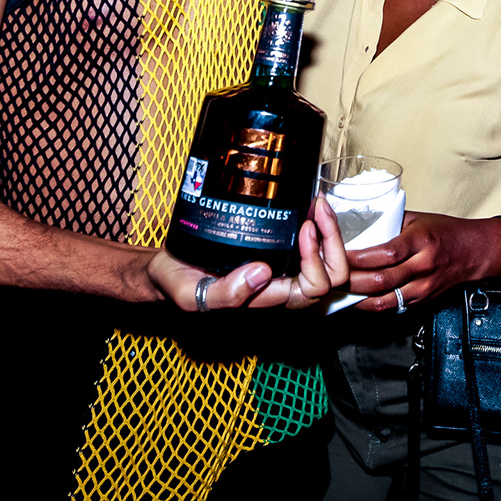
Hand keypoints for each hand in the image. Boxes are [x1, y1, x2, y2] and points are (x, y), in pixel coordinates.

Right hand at [148, 196, 349, 310]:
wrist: (167, 269)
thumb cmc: (179, 284)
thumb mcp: (192, 296)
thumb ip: (224, 295)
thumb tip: (262, 273)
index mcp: (269, 299)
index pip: (313, 289)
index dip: (317, 261)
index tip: (303, 229)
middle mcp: (283, 285)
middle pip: (332, 275)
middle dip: (334, 241)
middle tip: (317, 209)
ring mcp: (283, 267)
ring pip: (328, 258)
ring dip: (331, 229)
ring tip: (317, 201)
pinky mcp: (277, 249)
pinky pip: (313, 243)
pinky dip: (319, 223)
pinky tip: (310, 202)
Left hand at [346, 212, 492, 311]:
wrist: (474, 252)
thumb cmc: (445, 232)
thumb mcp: (417, 219)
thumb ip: (389, 223)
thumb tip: (357, 225)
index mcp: (421, 241)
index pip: (386, 254)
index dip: (359, 258)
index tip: (338, 253)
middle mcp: (423, 267)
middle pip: (382, 281)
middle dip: (352, 281)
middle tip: (332, 276)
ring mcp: (423, 287)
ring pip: (385, 301)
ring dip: (358, 298)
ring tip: (340, 291)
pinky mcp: (422, 300)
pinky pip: (392, 308)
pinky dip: (372, 305)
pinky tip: (357, 299)